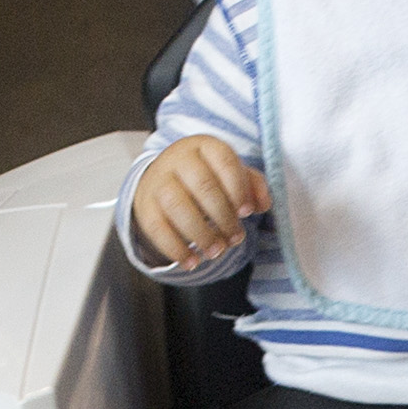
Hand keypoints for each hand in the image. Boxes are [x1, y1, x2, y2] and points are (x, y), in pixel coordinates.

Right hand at [129, 132, 264, 268]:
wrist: (162, 179)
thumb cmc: (206, 177)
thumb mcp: (230, 174)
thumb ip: (252, 185)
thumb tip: (262, 204)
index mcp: (205, 146)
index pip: (224, 161)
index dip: (238, 188)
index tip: (247, 212)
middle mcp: (178, 159)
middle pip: (203, 185)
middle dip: (223, 216)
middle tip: (235, 238)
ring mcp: (158, 181)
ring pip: (177, 206)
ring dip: (201, 234)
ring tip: (216, 251)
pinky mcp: (145, 206)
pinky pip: (157, 228)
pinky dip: (175, 248)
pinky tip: (191, 261)